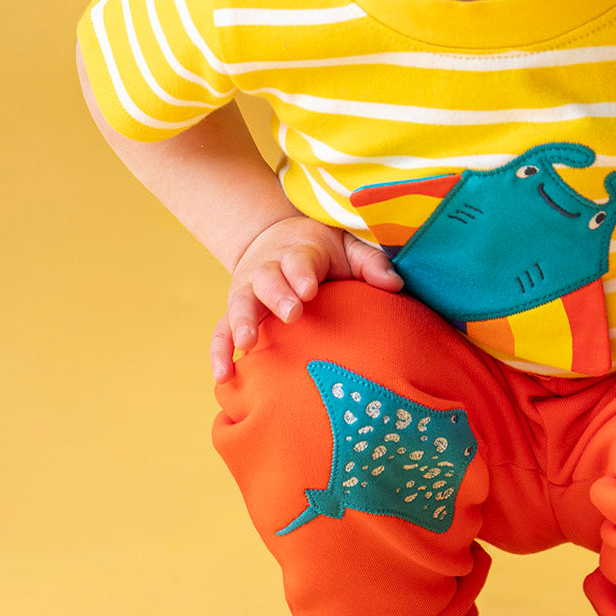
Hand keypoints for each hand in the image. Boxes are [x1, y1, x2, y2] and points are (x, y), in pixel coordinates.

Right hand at [210, 216, 402, 380]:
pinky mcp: (236, 313)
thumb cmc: (322, 252)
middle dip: (277, 295)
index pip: (299, 260)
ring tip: (248, 344)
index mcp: (299, 252)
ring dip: (242, 323)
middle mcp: (268, 270)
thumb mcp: (346, 247)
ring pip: (240, 304)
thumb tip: (395, 284)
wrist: (275, 240)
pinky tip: (224, 376)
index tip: (309, 290)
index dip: (301, 273)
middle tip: (291, 314)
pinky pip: (221, 331)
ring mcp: (248, 292)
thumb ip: (369, 262)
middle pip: (267, 279)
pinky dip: (219, 351)